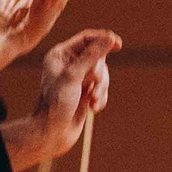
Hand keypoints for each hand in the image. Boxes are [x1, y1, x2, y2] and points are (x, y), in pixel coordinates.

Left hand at [1, 29, 118, 169]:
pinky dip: (101, 97)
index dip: (103, 39)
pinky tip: (94, 108)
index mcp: (60, 55)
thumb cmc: (57, 103)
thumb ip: (92, 56)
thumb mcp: (74, 76)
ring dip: (101, 88)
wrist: (53, 133)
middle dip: (99, 73)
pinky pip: (102, 88)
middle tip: (92, 84)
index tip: (117, 43)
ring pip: (102, 74)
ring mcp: (78, 79)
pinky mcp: (85, 92)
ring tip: (93, 101)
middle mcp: (69, 64)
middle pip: (98, 57)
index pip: (86, 39)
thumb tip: (110, 38)